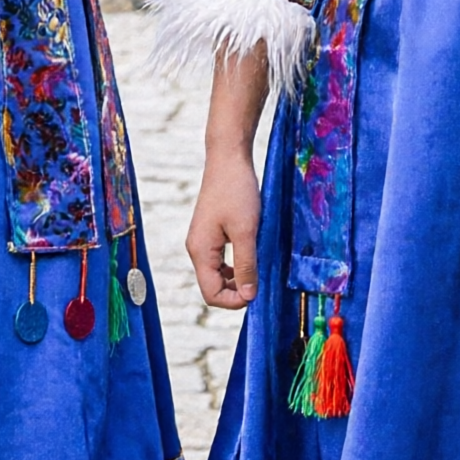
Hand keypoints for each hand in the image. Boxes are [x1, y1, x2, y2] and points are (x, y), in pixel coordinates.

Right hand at [187, 144, 260, 308]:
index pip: (211, 294)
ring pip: (218, 274)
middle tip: (261, 281)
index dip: (234, 301)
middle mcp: (197, 249)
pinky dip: (236, 264)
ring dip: (238, 278)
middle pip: (213, 286)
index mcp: (200, 251)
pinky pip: (221, 260)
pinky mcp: (212, 233)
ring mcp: (203, 241)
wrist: (228, 159)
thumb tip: (249, 296)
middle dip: (236, 290)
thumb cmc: (237, 192)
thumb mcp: (246, 231)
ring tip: (259, 268)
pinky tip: (253, 256)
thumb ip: (246, 265)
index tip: (257, 294)